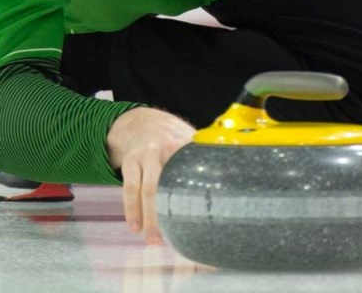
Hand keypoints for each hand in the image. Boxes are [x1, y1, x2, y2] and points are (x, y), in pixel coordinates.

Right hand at [106, 107, 194, 243]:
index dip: (195, 195)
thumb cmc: (174, 138)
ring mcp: (145, 155)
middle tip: (173, 238)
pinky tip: (135, 226)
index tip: (202, 219)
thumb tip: (232, 181)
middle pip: (165, 184)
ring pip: (145, 188)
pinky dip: (131, 208)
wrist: (143, 121)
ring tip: (152, 240)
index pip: (192, 173)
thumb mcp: (190, 140)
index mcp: (183, 146)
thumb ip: (206, 158)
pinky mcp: (130, 161)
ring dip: (147, 216)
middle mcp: (163, 149)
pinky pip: (129, 187)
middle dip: (167, 213)